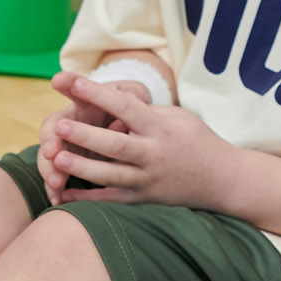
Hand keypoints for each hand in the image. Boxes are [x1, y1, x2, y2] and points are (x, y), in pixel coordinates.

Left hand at [48, 74, 236, 209]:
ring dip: (83, 167)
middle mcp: (154, 155)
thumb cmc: (198, 141)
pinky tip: (63, 194)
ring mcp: (148, 180)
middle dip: (87, 135)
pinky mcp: (144, 199)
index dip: (99, 94)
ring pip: (111, 175)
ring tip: (56, 158)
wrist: (223, 180)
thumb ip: (146, 113)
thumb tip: (111, 109)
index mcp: (161, 129)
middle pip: (116, 145)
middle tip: (61, 125)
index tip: (72, 81)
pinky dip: (87, 198)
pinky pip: (112, 199)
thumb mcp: (179, 118)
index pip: (126, 107)